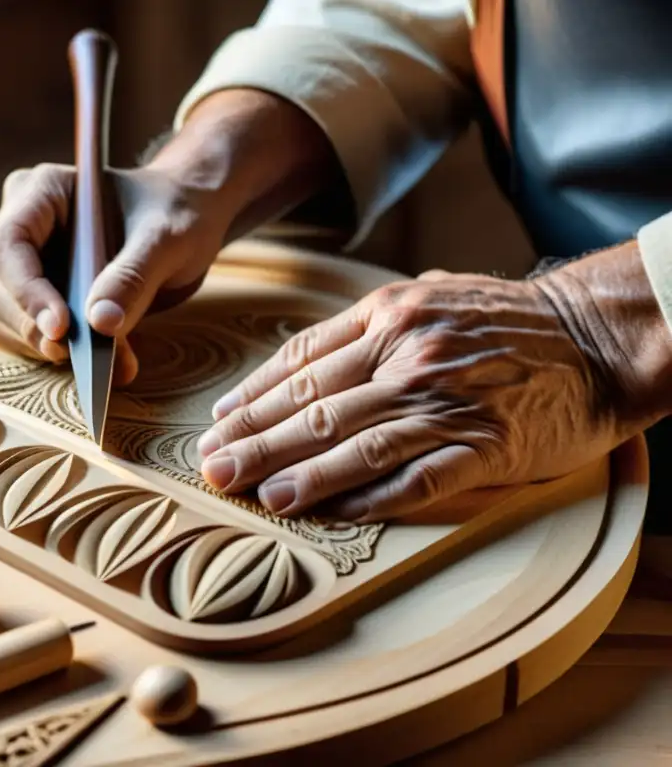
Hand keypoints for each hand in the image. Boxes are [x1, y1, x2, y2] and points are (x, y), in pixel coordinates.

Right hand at [0, 89, 349, 383]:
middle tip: (87, 364)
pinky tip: (110, 367)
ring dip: (49, 352)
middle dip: (34, 329)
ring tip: (111, 370)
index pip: (6, 246)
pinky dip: (64, 360)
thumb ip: (135, 276)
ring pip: (3, 317)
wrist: (198, 216)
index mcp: (40, 191)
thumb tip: (99, 329)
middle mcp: (22, 223)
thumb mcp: (172, 238)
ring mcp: (28, 262)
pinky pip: (33, 336)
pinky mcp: (45, 295)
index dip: (24, 294)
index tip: (62, 333)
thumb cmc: (188, 208)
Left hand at [197, 244, 671, 521]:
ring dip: (300, 473)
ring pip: (355, 443)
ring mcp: (445, 402)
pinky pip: (416, 478)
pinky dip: (369, 497)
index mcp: (388, 316)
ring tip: (258, 494)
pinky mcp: (482, 446)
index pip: (302, 362)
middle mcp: (407, 356)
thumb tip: (302, 358)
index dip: (254, 397)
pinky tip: (331, 511)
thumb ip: (368, 324)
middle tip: (212, 468)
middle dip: (256, 440)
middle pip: (315, 405)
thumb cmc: (504, 319)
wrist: (593, 337)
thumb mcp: (429, 294)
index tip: (219, 422)